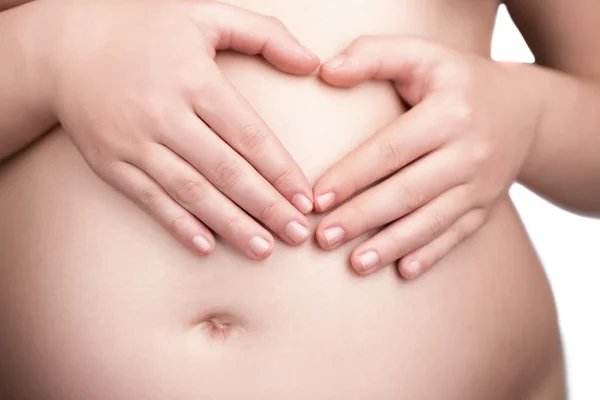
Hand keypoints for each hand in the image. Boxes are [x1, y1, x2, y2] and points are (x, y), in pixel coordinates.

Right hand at [44, 0, 318, 258]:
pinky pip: (149, 199)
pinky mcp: (111, 162)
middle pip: (226, 170)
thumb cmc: (145, 30)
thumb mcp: (205, 14)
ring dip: (230, 224)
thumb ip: (264, 34)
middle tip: (297, 235)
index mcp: (195, 79)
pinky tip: (206, 246)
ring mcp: (135, 142)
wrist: (65, 47)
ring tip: (263, 249)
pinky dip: (178, 224)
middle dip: (266, 206)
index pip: (249, 134)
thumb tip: (311, 63)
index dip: (280, 170)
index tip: (305, 199)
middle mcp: (165, 114)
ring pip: (191, 191)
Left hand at [313, 36, 540, 277]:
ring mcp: (481, 184)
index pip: (390, 150)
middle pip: (408, 192)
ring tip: (356, 264)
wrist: (523, 109)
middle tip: (323, 238)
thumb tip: (325, 71)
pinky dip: (431, 254)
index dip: (351, 176)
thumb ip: (372, 55)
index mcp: (449, 113)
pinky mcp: (486, 206)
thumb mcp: (421, 54)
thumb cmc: (457, 80)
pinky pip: (458, 235)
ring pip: (432, 221)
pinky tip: (404, 271)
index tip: (316, 198)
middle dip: (362, 218)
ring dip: (392, 245)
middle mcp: (469, 152)